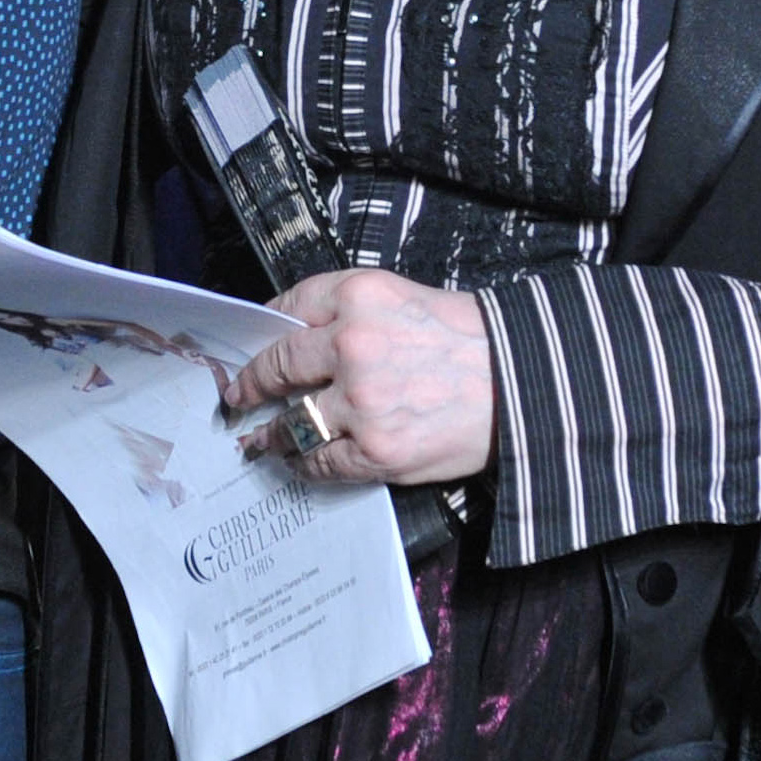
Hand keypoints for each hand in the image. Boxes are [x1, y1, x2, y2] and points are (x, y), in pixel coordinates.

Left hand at [221, 269, 494, 487]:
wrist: (524, 385)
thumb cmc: (473, 341)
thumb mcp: (408, 299)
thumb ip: (354, 313)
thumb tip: (300, 340)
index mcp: (360, 295)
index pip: (289, 307)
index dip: (265, 329)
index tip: (252, 347)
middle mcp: (352, 344)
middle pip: (278, 365)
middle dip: (251, 384)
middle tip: (237, 396)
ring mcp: (361, 401)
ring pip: (291, 421)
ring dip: (271, 434)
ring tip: (260, 441)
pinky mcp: (375, 449)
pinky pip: (320, 461)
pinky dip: (306, 464)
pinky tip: (301, 463)